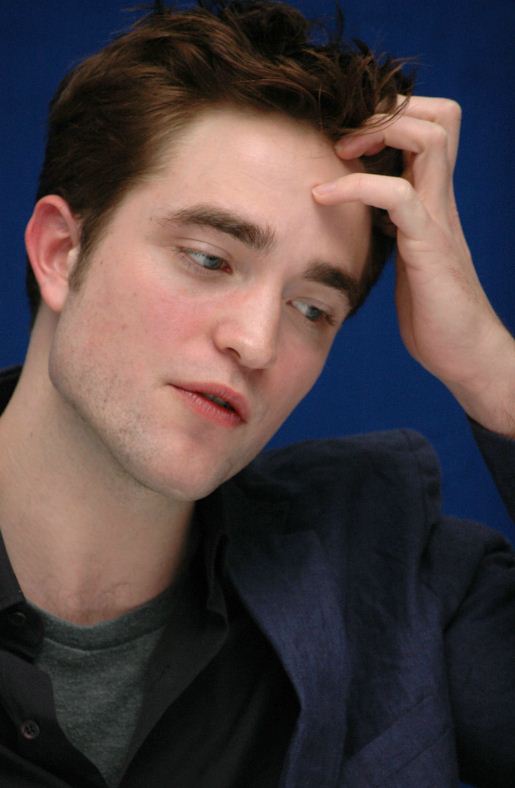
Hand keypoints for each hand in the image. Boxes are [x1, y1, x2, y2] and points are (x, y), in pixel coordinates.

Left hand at [313, 96, 514, 436]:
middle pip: (439, 116)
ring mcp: (439, 219)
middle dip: (388, 109)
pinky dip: (356, 186)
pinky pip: (398, 195)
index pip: (431, 126)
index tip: (348, 135)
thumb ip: (390, 227)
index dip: (391, 115)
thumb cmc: (432, 310)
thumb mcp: (404, 255)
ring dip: (376, 133)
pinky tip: (322, 197)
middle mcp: (441, 200)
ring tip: (337, 153)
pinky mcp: (429, 246)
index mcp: (433, 199)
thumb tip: (353, 213)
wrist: (463, 352)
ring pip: (428, 139)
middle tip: (344, 135)